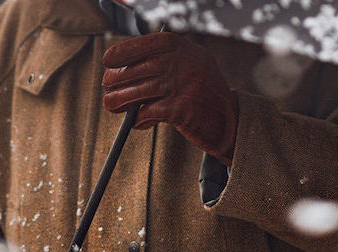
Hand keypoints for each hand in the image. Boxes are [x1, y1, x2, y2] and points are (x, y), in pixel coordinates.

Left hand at [102, 32, 238, 165]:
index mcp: (183, 49)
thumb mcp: (189, 67)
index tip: (108, 61)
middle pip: (136, 70)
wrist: (230, 121)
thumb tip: (123, 69)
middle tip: (108, 88)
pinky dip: (138, 119)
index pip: (146, 44)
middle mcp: (182, 64)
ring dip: (119, 101)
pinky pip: (147, 113)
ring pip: (137, 92)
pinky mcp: (179, 110)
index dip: (123, 52)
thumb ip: (163, 63)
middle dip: (116, 80)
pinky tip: (139, 121)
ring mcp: (181, 86)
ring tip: (113, 106)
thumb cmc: (204, 95)